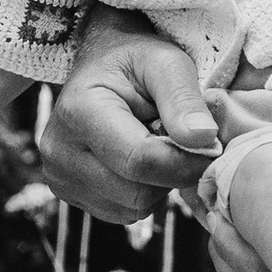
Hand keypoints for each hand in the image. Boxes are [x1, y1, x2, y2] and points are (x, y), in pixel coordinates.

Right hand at [39, 27, 222, 225]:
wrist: (101, 63)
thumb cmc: (136, 59)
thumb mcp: (167, 62)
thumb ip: (184, 98)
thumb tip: (204, 139)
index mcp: (79, 111)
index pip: (140, 161)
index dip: (186, 162)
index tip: (213, 148)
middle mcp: (59, 150)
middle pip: (136, 193)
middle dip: (170, 172)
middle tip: (177, 138)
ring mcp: (58, 176)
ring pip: (132, 208)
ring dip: (157, 184)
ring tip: (153, 143)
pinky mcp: (67, 193)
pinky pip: (122, 212)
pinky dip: (141, 192)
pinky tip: (138, 160)